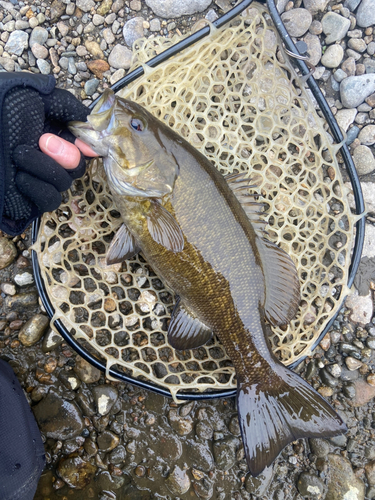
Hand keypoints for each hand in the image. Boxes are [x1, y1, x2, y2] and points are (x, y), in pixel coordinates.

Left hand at [0, 72, 97, 235]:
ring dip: (46, 168)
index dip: (90, 144)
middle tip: (43, 141)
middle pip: (78, 166)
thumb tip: (88, 117)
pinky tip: (19, 176)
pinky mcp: (29, 199)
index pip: (84, 144)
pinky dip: (39, 188)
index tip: (86, 142)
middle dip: (66, 154)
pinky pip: (49, 200)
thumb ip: (64, 103)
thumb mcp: (30, 95)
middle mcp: (49, 156)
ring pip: (64, 183)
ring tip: (18, 154)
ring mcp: (39, 178)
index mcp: (53, 132)